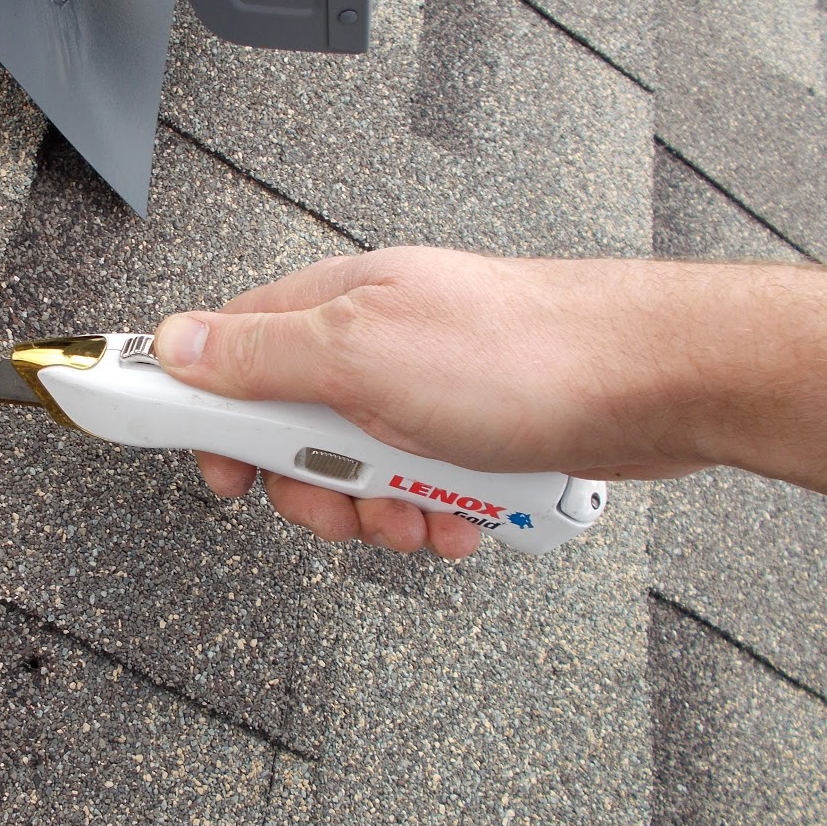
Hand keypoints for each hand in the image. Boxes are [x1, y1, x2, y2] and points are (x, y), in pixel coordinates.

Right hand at [154, 248, 826, 557]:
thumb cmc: (520, 354)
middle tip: (349, 490)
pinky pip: (422, 492)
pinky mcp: (470, 435)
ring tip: (425, 507)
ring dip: (383, 512)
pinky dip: (438, 515)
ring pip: (358, 476)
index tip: (216, 469)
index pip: (226, 355)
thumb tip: (172, 344)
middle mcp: (372, 346)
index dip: (207, 418)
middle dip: (315, 487)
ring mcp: (422, 393)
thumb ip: (256, 353)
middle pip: (289, 435)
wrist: (654, 381)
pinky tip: (467, 516)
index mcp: (331, 309)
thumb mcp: (358, 353)